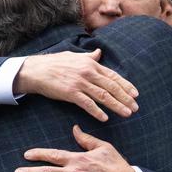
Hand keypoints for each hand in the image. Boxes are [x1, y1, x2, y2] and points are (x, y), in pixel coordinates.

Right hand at [14, 49, 138, 121]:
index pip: (113, 76)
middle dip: (125, 98)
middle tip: (135, 107)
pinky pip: (87, 104)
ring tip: (127, 113)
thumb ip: (89, 57)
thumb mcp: (74, 56)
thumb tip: (99, 53)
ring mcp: (80, 83)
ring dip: (116, 105)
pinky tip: (105, 118)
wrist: (36, 70)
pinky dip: (97, 111)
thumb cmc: (54, 63)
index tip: (135, 94)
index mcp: (90, 64)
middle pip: (111, 87)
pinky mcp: (71, 93)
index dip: (126, 85)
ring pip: (103, 96)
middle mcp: (88, 72)